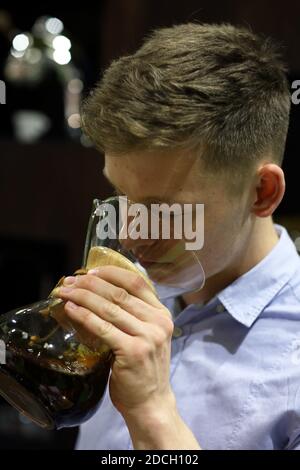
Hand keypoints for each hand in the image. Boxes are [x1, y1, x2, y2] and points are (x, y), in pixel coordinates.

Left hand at [54, 266, 174, 415]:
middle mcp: (158, 322)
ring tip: (65, 292)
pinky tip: (71, 310)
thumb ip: (133, 316)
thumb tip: (98, 293)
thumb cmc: (143, 369)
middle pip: (120, 293)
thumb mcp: (147, 336)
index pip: (137, 282)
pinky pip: (102, 328)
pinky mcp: (133, 352)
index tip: (90, 271)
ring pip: (109, 308)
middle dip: (90, 284)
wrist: (151, 403)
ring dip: (83, 297)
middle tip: (69, 281)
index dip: (112, 273)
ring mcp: (147, 337)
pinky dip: (84, 316)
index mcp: (162, 314)